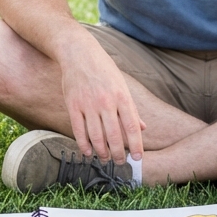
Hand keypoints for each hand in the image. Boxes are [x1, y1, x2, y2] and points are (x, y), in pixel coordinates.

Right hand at [58, 42, 144, 163]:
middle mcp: (106, 102)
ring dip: (101, 152)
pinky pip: (79, 130)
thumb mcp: (122, 85)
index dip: (136, 144)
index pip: (132, 126)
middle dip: (118, 153)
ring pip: (96, 136)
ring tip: (105, 159)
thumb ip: (132, 108)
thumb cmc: (104, 70)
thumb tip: (143, 128)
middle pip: (114, 135)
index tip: (138, 158)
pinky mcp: (73, 105)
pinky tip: (88, 152)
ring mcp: (88, 104)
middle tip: (121, 163)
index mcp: (122, 96)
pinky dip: (83, 144)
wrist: (79, 53)